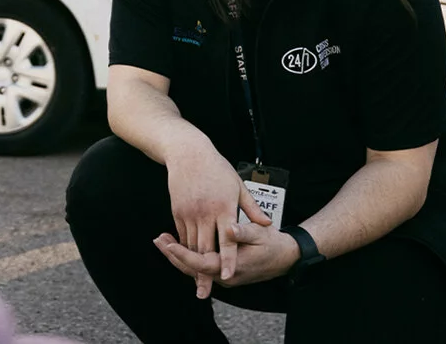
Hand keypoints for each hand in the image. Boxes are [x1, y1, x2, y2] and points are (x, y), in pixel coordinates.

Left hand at [154, 221, 300, 288]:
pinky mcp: (222, 271)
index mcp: (231, 267)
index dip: (182, 255)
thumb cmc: (272, 244)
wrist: (285, 257)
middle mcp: (224, 276)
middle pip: (192, 269)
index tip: (169, 245)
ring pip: (194, 269)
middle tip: (158, 240)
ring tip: (162, 240)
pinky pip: (201, 265)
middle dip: (173, 255)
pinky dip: (187, 256)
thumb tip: (229, 229)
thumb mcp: (260, 234)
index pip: (200, 264)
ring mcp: (223, 275)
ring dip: (177, 255)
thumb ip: (244, 232)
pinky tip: (178, 243)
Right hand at [163, 146, 271, 297]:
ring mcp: (189, 213)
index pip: (227, 240)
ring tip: (196, 282)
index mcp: (224, 208)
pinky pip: (182, 234)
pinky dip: (185, 247)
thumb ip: (251, 208)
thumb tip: (267, 223)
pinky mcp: (178, 211)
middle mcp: (205, 213)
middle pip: (205, 249)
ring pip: (191, 244)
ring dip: (193, 264)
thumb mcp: (238, 185)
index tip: (229, 276)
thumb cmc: (216, 168)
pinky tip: (188, 258)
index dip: (228, 259)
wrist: (188, 153)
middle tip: (205, 292)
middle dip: (204, 273)